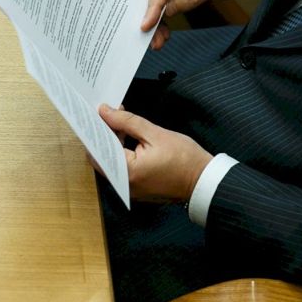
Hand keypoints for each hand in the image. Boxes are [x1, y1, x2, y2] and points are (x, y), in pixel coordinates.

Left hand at [97, 104, 212, 201]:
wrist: (204, 181)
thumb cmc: (186, 159)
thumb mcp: (156, 133)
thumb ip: (127, 122)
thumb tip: (106, 112)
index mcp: (127, 171)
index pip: (100, 147)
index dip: (98, 128)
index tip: (98, 113)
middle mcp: (124, 184)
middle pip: (102, 156)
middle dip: (104, 134)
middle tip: (109, 115)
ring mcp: (130, 189)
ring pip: (110, 162)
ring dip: (112, 142)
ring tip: (120, 123)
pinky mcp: (136, 189)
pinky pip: (121, 169)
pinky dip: (121, 153)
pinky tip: (127, 137)